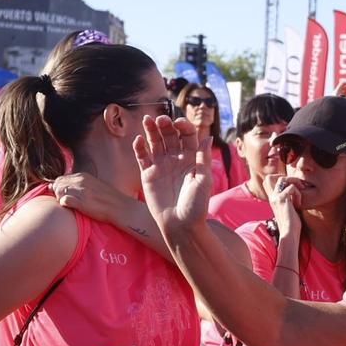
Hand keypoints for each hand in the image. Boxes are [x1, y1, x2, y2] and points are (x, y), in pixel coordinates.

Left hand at [51, 172, 120, 219]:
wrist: (121, 208)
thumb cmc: (107, 199)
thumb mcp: (93, 185)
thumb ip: (79, 184)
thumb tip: (60, 185)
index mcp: (83, 175)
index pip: (61, 178)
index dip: (60, 187)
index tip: (65, 195)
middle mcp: (81, 181)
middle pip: (58, 184)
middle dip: (58, 193)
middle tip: (66, 201)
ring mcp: (81, 191)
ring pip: (59, 192)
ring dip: (61, 199)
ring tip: (71, 205)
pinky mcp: (81, 202)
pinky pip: (63, 201)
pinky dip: (64, 205)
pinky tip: (72, 208)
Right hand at [134, 114, 212, 240]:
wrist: (180, 226)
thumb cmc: (196, 206)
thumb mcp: (203, 181)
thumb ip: (203, 159)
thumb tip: (208, 138)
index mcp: (192, 158)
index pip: (187, 135)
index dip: (183, 126)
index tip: (178, 123)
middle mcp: (176, 159)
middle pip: (170, 135)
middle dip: (165, 125)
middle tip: (161, 120)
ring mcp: (162, 165)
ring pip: (155, 142)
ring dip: (151, 130)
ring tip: (147, 120)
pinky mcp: (148, 174)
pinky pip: (142, 156)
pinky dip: (139, 147)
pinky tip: (138, 140)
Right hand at [267, 174, 303, 231]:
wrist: (289, 233)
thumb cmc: (292, 225)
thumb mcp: (289, 209)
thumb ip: (289, 200)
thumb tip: (296, 193)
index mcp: (272, 199)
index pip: (267, 182)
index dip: (278, 179)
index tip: (291, 187)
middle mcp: (272, 197)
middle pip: (270, 177)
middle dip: (285, 177)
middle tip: (297, 187)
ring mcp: (276, 197)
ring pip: (282, 178)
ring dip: (294, 183)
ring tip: (300, 194)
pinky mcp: (282, 199)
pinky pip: (291, 188)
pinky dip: (298, 194)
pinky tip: (298, 205)